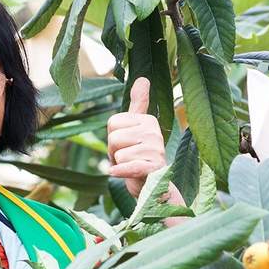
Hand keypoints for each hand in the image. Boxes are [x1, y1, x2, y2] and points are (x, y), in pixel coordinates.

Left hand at [107, 78, 168, 197]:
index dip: (113, 139)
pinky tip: (121, 173)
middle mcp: (154, 131)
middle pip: (113, 138)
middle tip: (129, 160)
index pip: (112, 123)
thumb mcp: (137, 129)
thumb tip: (143, 78)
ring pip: (117, 154)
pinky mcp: (154, 168)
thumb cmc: (140, 158)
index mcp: (148, 120)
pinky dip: (120, 172)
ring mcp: (156, 150)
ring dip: (119, 165)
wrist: (153, 190)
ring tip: (132, 168)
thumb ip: (138, 105)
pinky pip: (126, 165)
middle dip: (114, 153)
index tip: (127, 147)